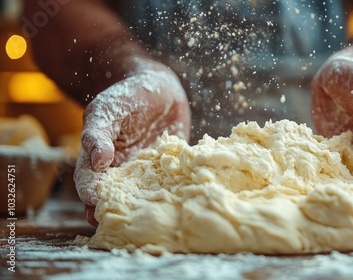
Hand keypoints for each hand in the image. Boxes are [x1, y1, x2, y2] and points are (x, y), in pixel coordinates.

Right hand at [74, 69, 190, 225]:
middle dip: (111, 210)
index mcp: (100, 159)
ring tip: (145, 220)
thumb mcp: (107, 110)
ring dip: (141, 208)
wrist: (159, 90)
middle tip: (113, 222)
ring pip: (141, 196)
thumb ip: (98, 134)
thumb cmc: (126, 97)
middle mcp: (122, 171)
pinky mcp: (168, 170)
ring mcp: (146, 173)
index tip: (93, 200)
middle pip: (113, 196)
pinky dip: (171, 193)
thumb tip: (98, 161)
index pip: (89, 180)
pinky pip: (168, 184)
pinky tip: (176, 201)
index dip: (89, 192)